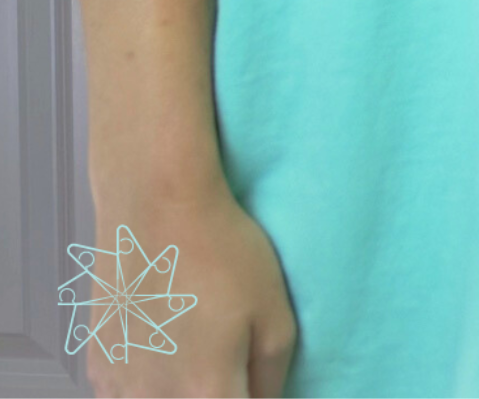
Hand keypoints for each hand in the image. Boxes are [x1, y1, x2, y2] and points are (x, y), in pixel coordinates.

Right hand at [81, 177, 297, 397]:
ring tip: (191, 344)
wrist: (157, 204)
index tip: (249, 376)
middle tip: (224, 353)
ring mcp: (119, 386)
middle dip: (212, 392)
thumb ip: (271, 375)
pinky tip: (158, 348)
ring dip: (177, 391)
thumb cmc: (222, 251)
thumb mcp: (275, 311)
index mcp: (207, 394)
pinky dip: (145, 384)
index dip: (250, 396)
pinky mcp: (98, 364)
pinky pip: (125, 395)